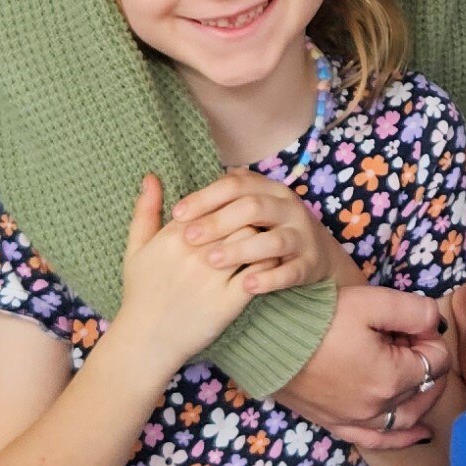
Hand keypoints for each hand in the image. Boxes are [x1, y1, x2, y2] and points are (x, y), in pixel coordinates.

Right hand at [115, 176, 261, 366]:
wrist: (146, 341)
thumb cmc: (141, 293)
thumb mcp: (135, 249)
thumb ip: (145, 211)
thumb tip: (151, 176)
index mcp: (173, 236)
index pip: (212, 201)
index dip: (227, 199)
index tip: (235, 202)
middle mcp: (194, 253)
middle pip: (236, 216)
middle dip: (249, 213)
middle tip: (261, 214)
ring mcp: (212, 278)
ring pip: (252, 240)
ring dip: (263, 235)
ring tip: (268, 234)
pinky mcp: (229, 302)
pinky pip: (259, 273)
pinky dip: (269, 263)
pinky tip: (271, 260)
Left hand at [170, 170, 353, 295]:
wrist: (313, 256)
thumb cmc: (262, 231)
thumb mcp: (240, 209)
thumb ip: (207, 197)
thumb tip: (152, 178)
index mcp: (267, 189)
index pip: (235, 185)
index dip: (206, 197)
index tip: (177, 214)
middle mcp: (286, 206)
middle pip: (253, 207)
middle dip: (219, 222)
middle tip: (189, 238)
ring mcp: (301, 235)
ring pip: (274, 239)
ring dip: (242, 249)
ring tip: (212, 261)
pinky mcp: (309, 264)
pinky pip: (292, 270)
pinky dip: (271, 278)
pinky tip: (247, 286)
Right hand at [273, 278, 450, 451]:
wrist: (267, 339)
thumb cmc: (319, 317)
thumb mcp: (373, 301)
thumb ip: (415, 311)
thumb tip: (434, 325)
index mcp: (392, 377)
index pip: (436, 361)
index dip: (430, 338)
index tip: (411, 323)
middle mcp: (378, 407)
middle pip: (424, 389)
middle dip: (425, 363)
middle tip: (407, 339)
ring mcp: (356, 420)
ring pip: (406, 418)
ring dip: (421, 399)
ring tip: (425, 382)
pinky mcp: (336, 424)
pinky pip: (377, 440)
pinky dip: (402, 438)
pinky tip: (418, 434)